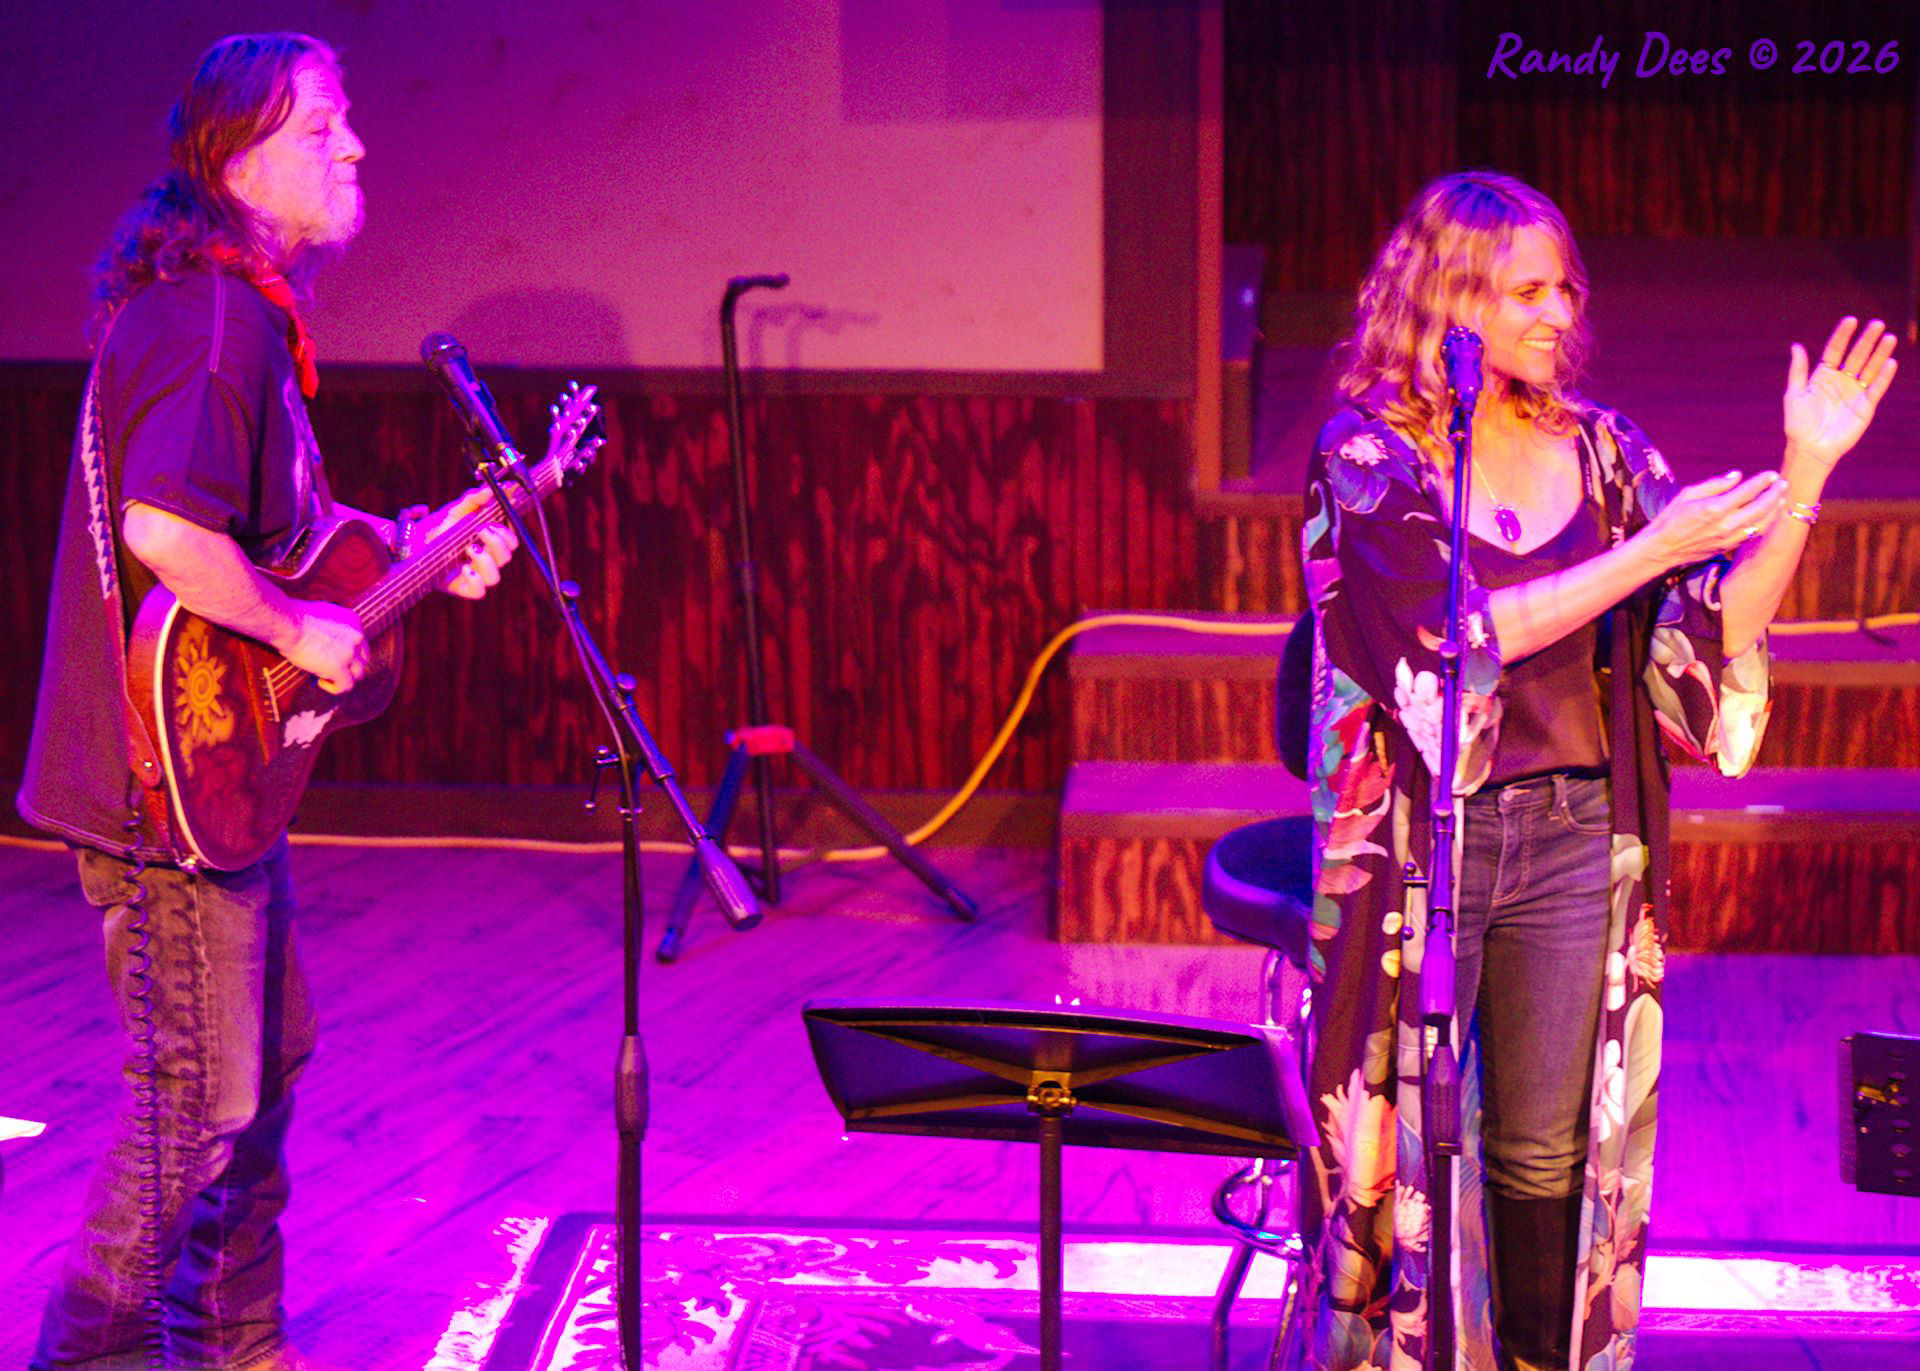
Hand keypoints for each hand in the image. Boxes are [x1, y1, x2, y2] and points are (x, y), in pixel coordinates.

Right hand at [281, 601, 368, 693]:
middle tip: (328, 670)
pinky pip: (346, 686)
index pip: (360, 643)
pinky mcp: (339, 667)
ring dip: (342, 678)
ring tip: (323, 677)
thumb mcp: (322, 614)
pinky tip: (320, 683)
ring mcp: (350, 653)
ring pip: (357, 674)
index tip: (331, 656)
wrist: (286, 623)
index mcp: (354, 621)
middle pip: (362, 659)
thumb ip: (332, 626)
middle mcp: (357, 636)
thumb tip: (328, 640)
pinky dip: (335, 688)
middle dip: (348, 667)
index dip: (347, 653)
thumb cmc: (294, 617)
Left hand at [426, 487, 518, 598]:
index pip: (510, 542)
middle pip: (505, 558)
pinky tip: (466, 569)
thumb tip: (489, 489)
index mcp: (487, 543)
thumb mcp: (454, 511)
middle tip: (482, 530)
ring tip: (470, 548)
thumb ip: (472, 500)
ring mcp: (473, 575)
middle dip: (498, 543)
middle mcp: (483, 560)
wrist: (408, 544)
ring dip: (487, 561)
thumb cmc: (435, 529)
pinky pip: (478, 592)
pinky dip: (477, 581)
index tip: (494, 521)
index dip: (508, 533)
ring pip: (495, 577)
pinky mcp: (460, 588)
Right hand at [1640, 469, 1787, 569]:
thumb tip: (1737, 476)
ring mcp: (1728, 538)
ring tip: (1781, 498)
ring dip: (1775, 510)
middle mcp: (1725, 524)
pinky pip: (1753, 534)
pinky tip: (1769, 514)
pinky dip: (1765, 523)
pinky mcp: (1728, 546)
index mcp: (1714, 508)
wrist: (1662, 549)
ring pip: (1761, 523)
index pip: (1747, 492)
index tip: (1772, 474)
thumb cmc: (1671, 518)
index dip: (1762, 482)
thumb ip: (1714, 485)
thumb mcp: (1687, 494)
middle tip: (1783, 484)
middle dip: (1775, 494)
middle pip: (1761, 508)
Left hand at [1784, 316, 1897, 470]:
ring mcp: (1855, 393)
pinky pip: (1876, 388)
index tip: (1851, 320)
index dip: (1843, 336)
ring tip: (1888, 338)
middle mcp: (1841, 381)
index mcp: (1823, 376)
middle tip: (1877, 324)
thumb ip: (1798, 370)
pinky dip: (1884, 376)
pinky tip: (1891, 362)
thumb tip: (1796, 345)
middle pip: (1856, 356)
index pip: (1835, 350)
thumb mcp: (1794, 394)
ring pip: (1870, 368)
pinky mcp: (1865, 406)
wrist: (1809, 448)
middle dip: (1866, 340)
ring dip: (1880, 353)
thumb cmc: (1798, 423)